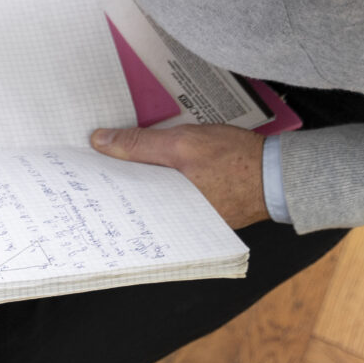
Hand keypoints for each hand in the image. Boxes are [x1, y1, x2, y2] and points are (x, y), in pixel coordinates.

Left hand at [90, 123, 269, 226]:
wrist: (280, 173)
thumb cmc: (235, 160)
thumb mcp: (183, 144)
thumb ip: (140, 145)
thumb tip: (99, 141)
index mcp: (164, 211)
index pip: (122, 196)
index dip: (103, 178)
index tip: (83, 164)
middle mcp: (174, 221)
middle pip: (136, 195)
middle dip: (118, 178)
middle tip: (94, 158)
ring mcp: (189, 216)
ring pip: (154, 192)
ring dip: (141, 176)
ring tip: (119, 156)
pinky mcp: (201, 208)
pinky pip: (173, 191)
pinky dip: (163, 177)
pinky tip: (154, 162)